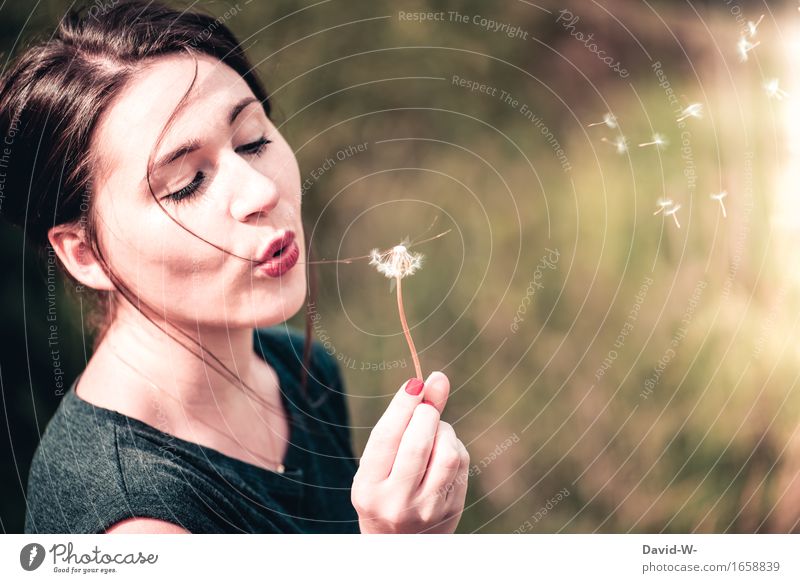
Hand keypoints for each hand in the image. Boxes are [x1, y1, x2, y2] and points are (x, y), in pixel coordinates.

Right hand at [351, 371, 469, 533]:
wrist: (397, 543)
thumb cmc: (383, 489)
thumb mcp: (379, 461)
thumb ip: (401, 422)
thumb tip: (435, 379)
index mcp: (368, 488)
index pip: (387, 437)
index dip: (403, 404)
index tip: (416, 382)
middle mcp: (396, 502)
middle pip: (420, 443)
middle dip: (427, 413)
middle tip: (426, 405)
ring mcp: (428, 509)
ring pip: (448, 452)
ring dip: (443, 429)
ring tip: (433, 431)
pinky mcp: (453, 508)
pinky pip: (461, 463)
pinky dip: (454, 446)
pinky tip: (442, 451)